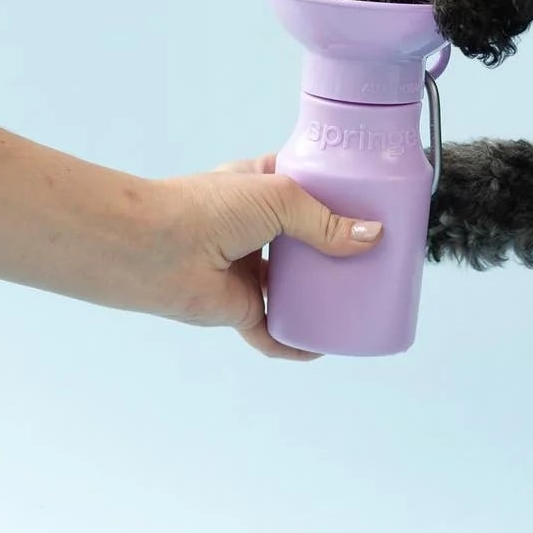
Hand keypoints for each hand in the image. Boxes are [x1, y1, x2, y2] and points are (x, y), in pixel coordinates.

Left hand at [138, 155, 382, 358]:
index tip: (373, 202)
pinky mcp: (241, 307)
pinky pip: (275, 330)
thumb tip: (371, 238)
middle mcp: (257, 227)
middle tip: (378, 255)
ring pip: (295, 286)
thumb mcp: (278, 197)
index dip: (338, 193)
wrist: (154, 250)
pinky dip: (297, 341)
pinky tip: (323, 347)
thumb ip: (325, 221)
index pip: (308, 185)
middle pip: (309, 239)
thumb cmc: (209, 208)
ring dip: (323, 294)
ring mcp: (249, 268)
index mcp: (261, 185)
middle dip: (340, 248)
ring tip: (362, 299)